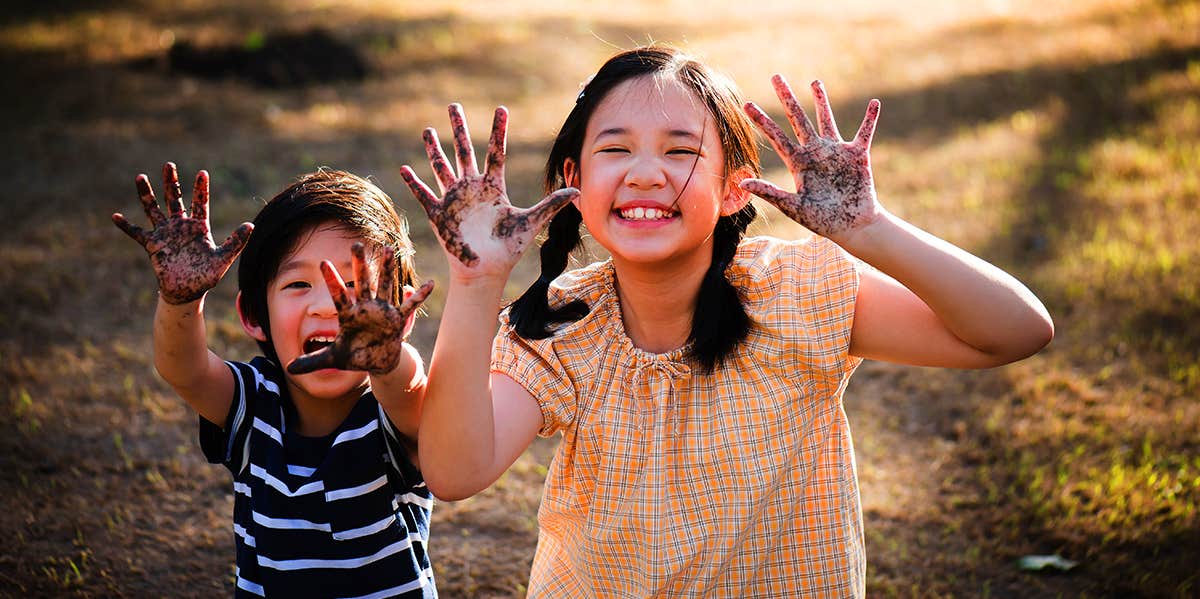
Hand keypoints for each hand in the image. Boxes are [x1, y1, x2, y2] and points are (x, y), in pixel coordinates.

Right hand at [112, 162, 252, 303]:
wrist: (188, 291)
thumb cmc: (206, 276)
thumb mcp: (223, 258)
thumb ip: (236, 242)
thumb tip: (250, 225)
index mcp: (199, 227)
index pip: (200, 203)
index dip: (201, 188)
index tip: (202, 173)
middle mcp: (180, 226)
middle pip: (175, 199)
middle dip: (172, 183)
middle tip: (169, 165)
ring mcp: (165, 234)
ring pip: (154, 209)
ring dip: (147, 194)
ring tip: (140, 177)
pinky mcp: (152, 245)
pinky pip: (136, 233)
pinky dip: (126, 226)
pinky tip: (115, 217)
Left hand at [288, 243, 434, 374]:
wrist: (376, 361)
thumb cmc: (355, 356)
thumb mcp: (333, 359)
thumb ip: (312, 361)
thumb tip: (288, 369)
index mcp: (349, 315)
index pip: (338, 295)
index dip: (332, 280)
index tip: (322, 262)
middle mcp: (365, 308)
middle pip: (362, 282)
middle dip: (359, 264)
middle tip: (355, 244)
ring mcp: (382, 311)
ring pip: (385, 286)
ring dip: (387, 269)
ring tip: (388, 249)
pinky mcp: (397, 320)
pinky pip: (410, 307)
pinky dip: (419, 296)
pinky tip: (429, 283)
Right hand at [401, 104, 578, 277]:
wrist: (486, 271)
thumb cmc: (508, 249)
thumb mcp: (531, 223)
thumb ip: (551, 204)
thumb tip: (577, 190)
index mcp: (493, 187)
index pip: (496, 152)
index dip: (498, 130)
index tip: (502, 108)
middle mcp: (472, 188)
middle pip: (464, 151)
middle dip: (459, 129)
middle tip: (453, 105)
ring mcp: (454, 199)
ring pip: (441, 167)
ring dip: (434, 150)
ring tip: (428, 130)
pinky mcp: (439, 214)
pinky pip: (424, 194)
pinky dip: (414, 183)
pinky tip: (404, 169)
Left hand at [741, 76, 882, 240]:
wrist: (851, 227)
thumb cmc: (822, 221)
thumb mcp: (793, 207)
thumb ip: (770, 193)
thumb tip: (742, 184)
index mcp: (798, 163)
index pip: (776, 137)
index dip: (761, 121)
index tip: (746, 104)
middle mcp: (815, 152)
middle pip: (797, 119)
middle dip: (787, 98)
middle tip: (776, 77)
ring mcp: (836, 151)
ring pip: (826, 119)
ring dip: (821, 100)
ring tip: (814, 82)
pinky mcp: (858, 155)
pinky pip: (865, 132)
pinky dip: (870, 118)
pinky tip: (874, 103)